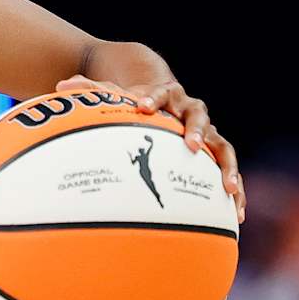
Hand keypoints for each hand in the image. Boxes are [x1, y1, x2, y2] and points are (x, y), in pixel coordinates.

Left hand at [57, 74, 245, 222]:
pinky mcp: (215, 153)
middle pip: (198, 117)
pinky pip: (228, 172)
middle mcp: (192, 111)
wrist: (169, 102)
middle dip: (194, 131)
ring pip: (223, 148)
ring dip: (227, 167)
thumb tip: (60, 83)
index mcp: (168, 95)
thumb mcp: (116, 93)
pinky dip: (234, 192)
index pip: (161, 93)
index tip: (140, 106)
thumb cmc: (139, 102)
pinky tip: (237, 216)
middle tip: (189, 145)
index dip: (152, 98)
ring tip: (229, 190)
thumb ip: (91, 90)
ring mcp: (207, 133)